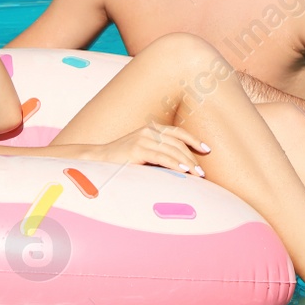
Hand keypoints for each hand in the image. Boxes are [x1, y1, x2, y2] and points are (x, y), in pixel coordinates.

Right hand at [70, 123, 210, 175]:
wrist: (97, 161)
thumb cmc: (121, 160)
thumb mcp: (142, 153)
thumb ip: (158, 154)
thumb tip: (180, 167)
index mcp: (151, 129)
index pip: (177, 132)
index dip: (193, 140)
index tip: (206, 149)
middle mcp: (148, 131)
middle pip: (178, 143)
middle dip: (192, 157)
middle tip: (203, 172)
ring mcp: (142, 139)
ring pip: (172, 150)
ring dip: (187, 163)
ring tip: (197, 174)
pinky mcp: (137, 149)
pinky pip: (162, 157)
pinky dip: (175, 164)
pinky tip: (184, 171)